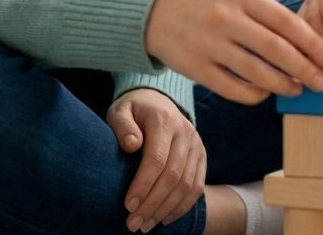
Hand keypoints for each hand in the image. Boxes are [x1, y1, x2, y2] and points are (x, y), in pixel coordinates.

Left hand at [108, 88, 205, 232]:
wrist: (157, 100)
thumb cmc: (133, 110)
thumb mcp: (121, 111)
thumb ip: (123, 126)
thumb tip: (131, 145)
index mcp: (164, 120)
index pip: (157, 159)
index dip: (143, 185)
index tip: (127, 206)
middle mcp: (185, 132)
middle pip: (173, 176)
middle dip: (152, 204)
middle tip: (133, 224)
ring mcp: (196, 144)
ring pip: (186, 185)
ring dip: (165, 210)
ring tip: (145, 225)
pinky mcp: (201, 155)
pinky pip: (197, 186)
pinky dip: (182, 207)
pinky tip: (164, 219)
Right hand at [145, 0, 322, 104]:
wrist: (158, 12)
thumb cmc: (209, 4)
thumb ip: (267, 14)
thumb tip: (308, 41)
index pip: (286, 21)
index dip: (312, 42)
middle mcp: (226, 18)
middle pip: (276, 49)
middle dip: (305, 68)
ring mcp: (209, 44)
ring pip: (257, 72)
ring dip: (284, 85)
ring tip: (298, 89)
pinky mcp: (196, 68)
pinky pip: (234, 89)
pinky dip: (255, 94)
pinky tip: (266, 93)